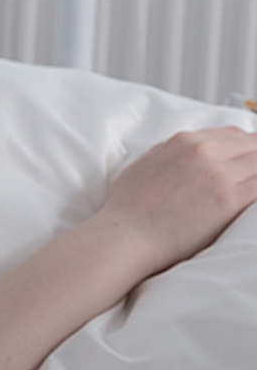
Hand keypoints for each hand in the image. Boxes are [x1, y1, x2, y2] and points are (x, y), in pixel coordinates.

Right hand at [96, 127, 256, 273]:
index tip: (249, 160)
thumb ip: (169, 153)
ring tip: (249, 191)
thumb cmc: (127, 208)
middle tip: (251, 178)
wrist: (125, 235)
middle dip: (256, 159)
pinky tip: (253, 202)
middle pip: (253, 145)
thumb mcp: (144, 164)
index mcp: (184, 141)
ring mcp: (218, 174)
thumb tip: (186, 154)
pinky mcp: (229, 199)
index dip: (246, 148)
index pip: (234, 134)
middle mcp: (204, 151)